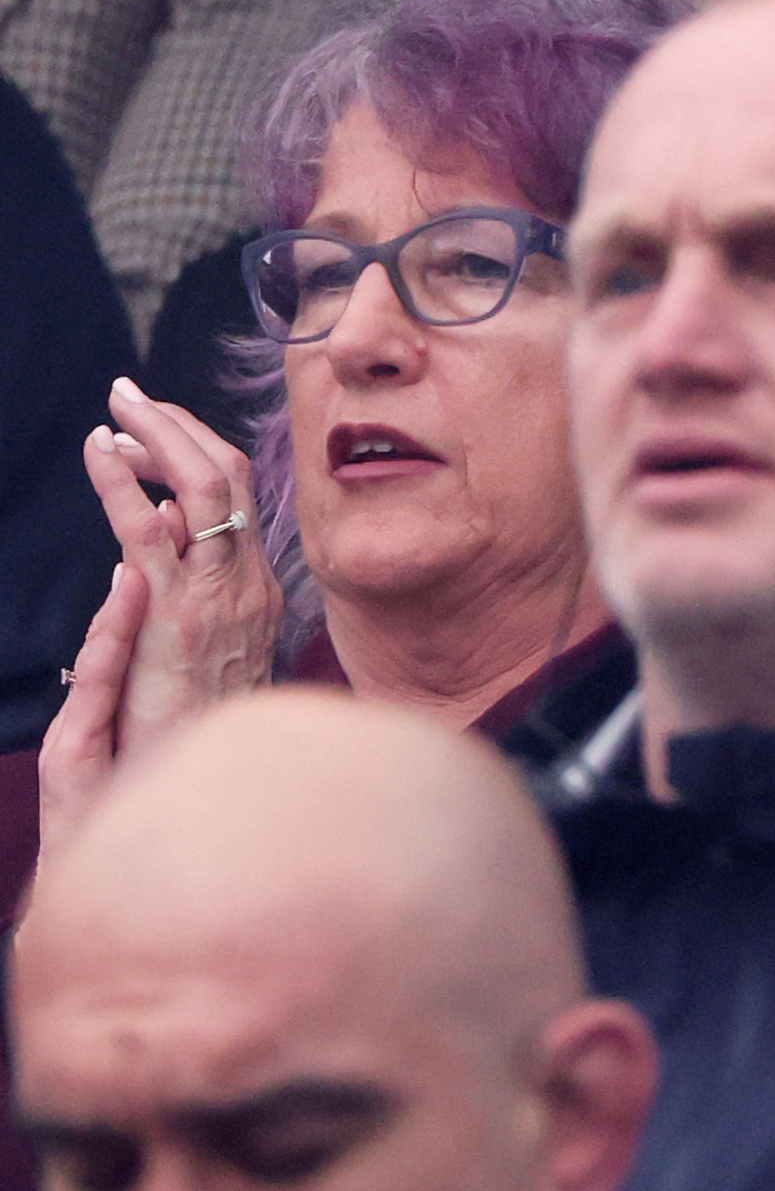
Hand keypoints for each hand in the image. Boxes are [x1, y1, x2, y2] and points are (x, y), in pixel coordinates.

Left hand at [41, 377, 286, 853]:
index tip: (154, 430)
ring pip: (203, 489)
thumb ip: (191, 598)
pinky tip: (101, 455)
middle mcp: (250, 586)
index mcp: (257, 596)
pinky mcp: (179, 614)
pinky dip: (124, 484)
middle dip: (180, 426)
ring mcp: (220, 597)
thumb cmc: (200, 741)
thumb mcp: (207, 664)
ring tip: (115, 411)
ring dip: (157, 438)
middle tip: (132, 396)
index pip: (237, 501)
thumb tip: (159, 531)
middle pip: (230, 479)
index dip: (197, 453)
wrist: (214, 795)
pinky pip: (152, 532)